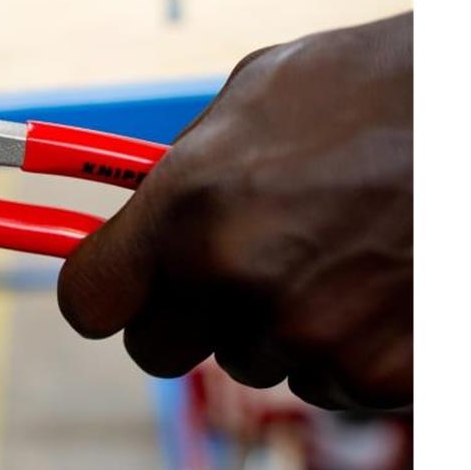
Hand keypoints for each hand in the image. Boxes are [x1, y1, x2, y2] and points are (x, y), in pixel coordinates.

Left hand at [58, 14, 412, 409]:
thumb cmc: (370, 89)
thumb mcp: (251, 100)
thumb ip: (181, 174)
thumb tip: (140, 223)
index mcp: (188, 209)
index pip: (90, 302)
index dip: (104, 294)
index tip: (119, 286)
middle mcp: (237, 281)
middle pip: (156, 350)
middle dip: (182, 315)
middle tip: (227, 271)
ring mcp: (312, 335)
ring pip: (249, 362)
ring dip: (271, 324)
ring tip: (329, 254)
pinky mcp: (381, 373)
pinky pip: (326, 380)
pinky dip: (342, 346)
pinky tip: (376, 284)